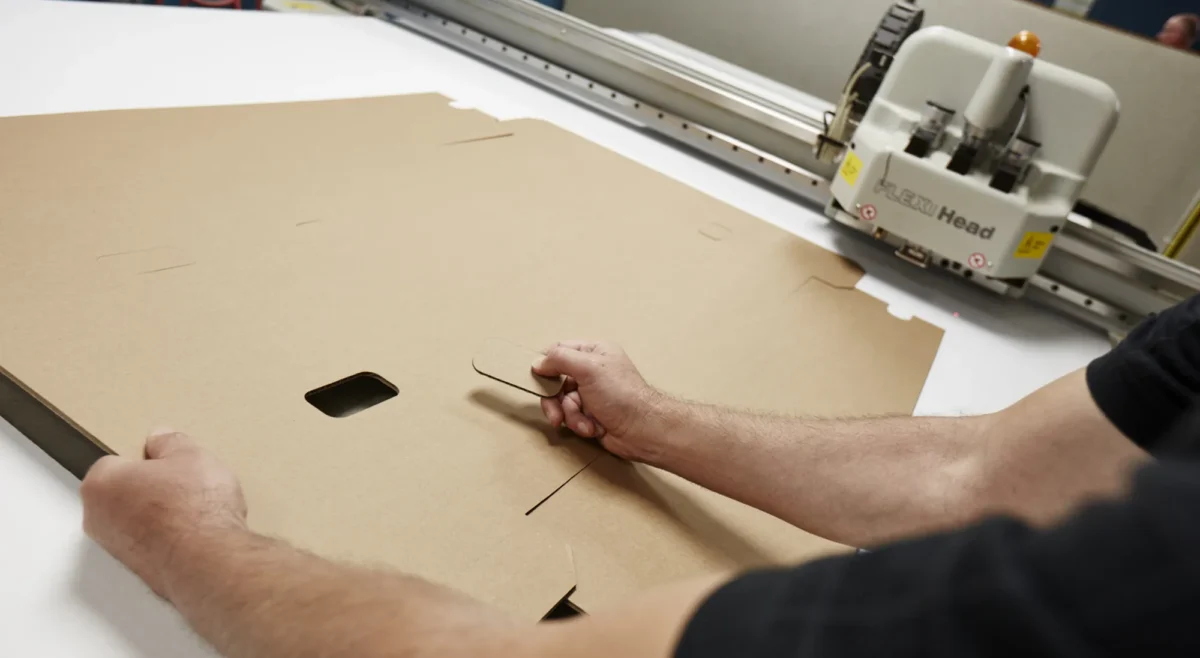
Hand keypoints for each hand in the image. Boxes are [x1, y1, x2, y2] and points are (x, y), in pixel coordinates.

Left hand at [80, 428, 246, 599]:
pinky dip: (170, 538)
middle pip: (122, 493)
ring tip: (194, 509)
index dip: (146, 460)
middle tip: (182, 482)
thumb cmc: (193, 509)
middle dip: (149, 488)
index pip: (116, 462)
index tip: (166, 461)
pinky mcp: (139, 571)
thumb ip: (170, 443)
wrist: (208, 561)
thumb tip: (163, 440)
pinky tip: (196, 532)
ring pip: (137, 521)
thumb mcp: (190, 456)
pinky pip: (152, 544)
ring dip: (159, 515)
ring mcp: (117, 549)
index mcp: (101, 484)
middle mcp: (98, 519)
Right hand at [533, 341, 666, 462]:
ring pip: (562, 402)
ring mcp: (591, 393)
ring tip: (586, 423)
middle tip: (556, 415)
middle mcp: (591, 370)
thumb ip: (560, 359)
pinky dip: (580, 424)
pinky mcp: (591, 414)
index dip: (546, 365)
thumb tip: (537, 363)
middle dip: (556, 401)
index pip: (559, 351)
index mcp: (594, 352)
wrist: (642, 430)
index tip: (539, 379)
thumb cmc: (620, 394)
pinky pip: (572, 417)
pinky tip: (595, 428)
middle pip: (556, 381)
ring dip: (571, 416)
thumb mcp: (589, 368)